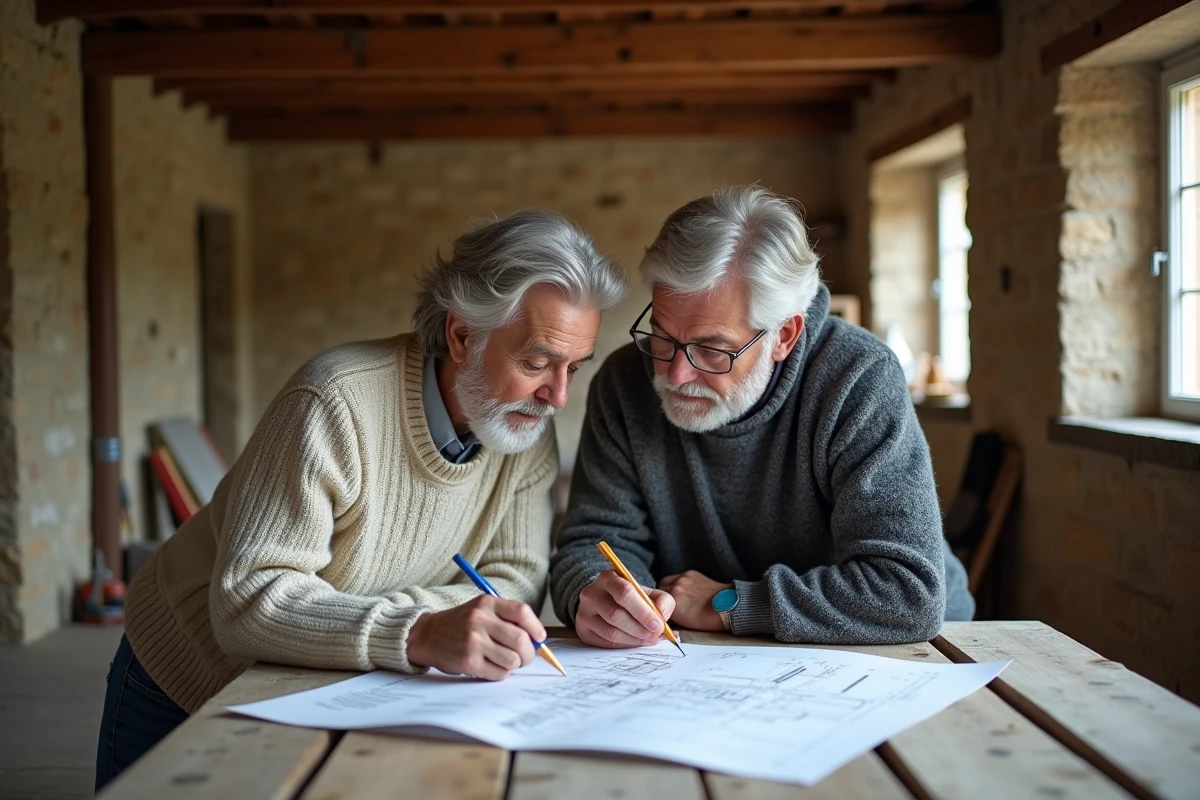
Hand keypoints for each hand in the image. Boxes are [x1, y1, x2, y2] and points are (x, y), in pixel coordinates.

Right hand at [406, 595, 545, 680]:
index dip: (536, 628)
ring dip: (515, 665)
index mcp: (487, 603)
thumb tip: (536, 640)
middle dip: (529, 653)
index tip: (539, 638)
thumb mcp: (481, 610)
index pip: (522, 612)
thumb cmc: (460, 624)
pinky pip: (499, 673)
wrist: (427, 635)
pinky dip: (501, 674)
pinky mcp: (468, 661)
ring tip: (506, 662)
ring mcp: (473, 641)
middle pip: (521, 640)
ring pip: (512, 660)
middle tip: (525, 657)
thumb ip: (506, 618)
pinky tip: (492, 667)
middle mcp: (480, 620)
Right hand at [576, 570, 675, 648]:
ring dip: (634, 640)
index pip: (625, 593)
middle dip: (639, 629)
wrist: (606, 600)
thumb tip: (663, 615)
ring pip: (611, 632)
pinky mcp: (583, 629)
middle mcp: (591, 593)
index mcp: (608, 578)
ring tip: (648, 640)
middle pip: (615, 615)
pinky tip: (635, 641)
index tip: (658, 625)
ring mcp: (584, 612)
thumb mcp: (649, 593)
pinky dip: (624, 645)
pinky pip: (605, 643)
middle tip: (655, 636)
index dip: (643, 612)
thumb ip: (662, 600)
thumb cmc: (630, 597)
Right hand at [658, 571, 729, 631]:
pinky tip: (688, 592)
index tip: (661, 612)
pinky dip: (680, 584)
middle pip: (659, 590)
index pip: (655, 603)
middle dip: (661, 597)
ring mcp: (683, 579)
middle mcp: (675, 588)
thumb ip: (671, 616)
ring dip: (669, 589)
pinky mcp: (691, 573)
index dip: (658, 607)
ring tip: (678, 598)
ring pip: (666, 582)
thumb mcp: (685, 623)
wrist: (730, 606)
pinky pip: (678, 577)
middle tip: (668, 605)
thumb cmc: (710, 619)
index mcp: (673, 603)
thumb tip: (664, 615)